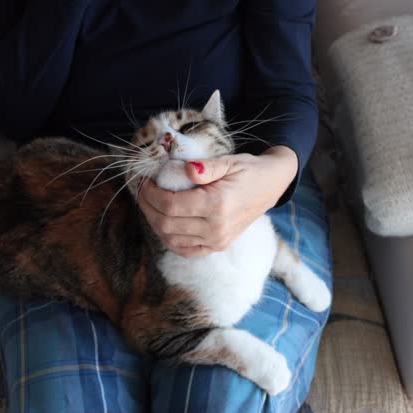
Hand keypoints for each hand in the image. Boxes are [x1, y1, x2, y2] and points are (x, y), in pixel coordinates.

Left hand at [139, 146, 297, 256]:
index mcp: (218, 205)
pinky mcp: (217, 247)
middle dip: (148, 207)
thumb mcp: (229, 161)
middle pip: (166, 224)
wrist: (270, 185)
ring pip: (171, 239)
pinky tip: (163, 222)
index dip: (151, 194)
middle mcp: (216, 228)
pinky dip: (169, 239)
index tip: (144, 182)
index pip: (171, 205)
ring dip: (154, 222)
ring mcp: (217, 241)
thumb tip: (185, 169)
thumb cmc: (248, 170)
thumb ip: (206, 167)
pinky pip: (185, 250)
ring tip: (149, 204)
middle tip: (142, 191)